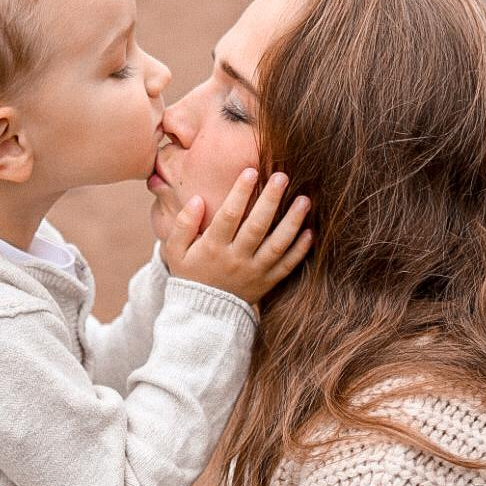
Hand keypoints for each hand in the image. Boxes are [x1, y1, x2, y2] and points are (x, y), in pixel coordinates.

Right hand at [164, 168, 311, 304]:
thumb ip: (183, 224)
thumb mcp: (175, 251)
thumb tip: (197, 199)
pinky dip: (300, 250)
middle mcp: (236, 259)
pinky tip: (310, 231)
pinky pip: (287, 266)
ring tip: (304, 200)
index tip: (250, 171)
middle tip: (283, 176)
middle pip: (257, 226)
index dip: (240, 192)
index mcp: (213, 247)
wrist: (203, 314)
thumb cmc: (189, 274)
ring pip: (277, 245)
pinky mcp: (267, 282)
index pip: (228, 216)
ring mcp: (254, 272)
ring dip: (292, 222)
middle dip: (271, 200)